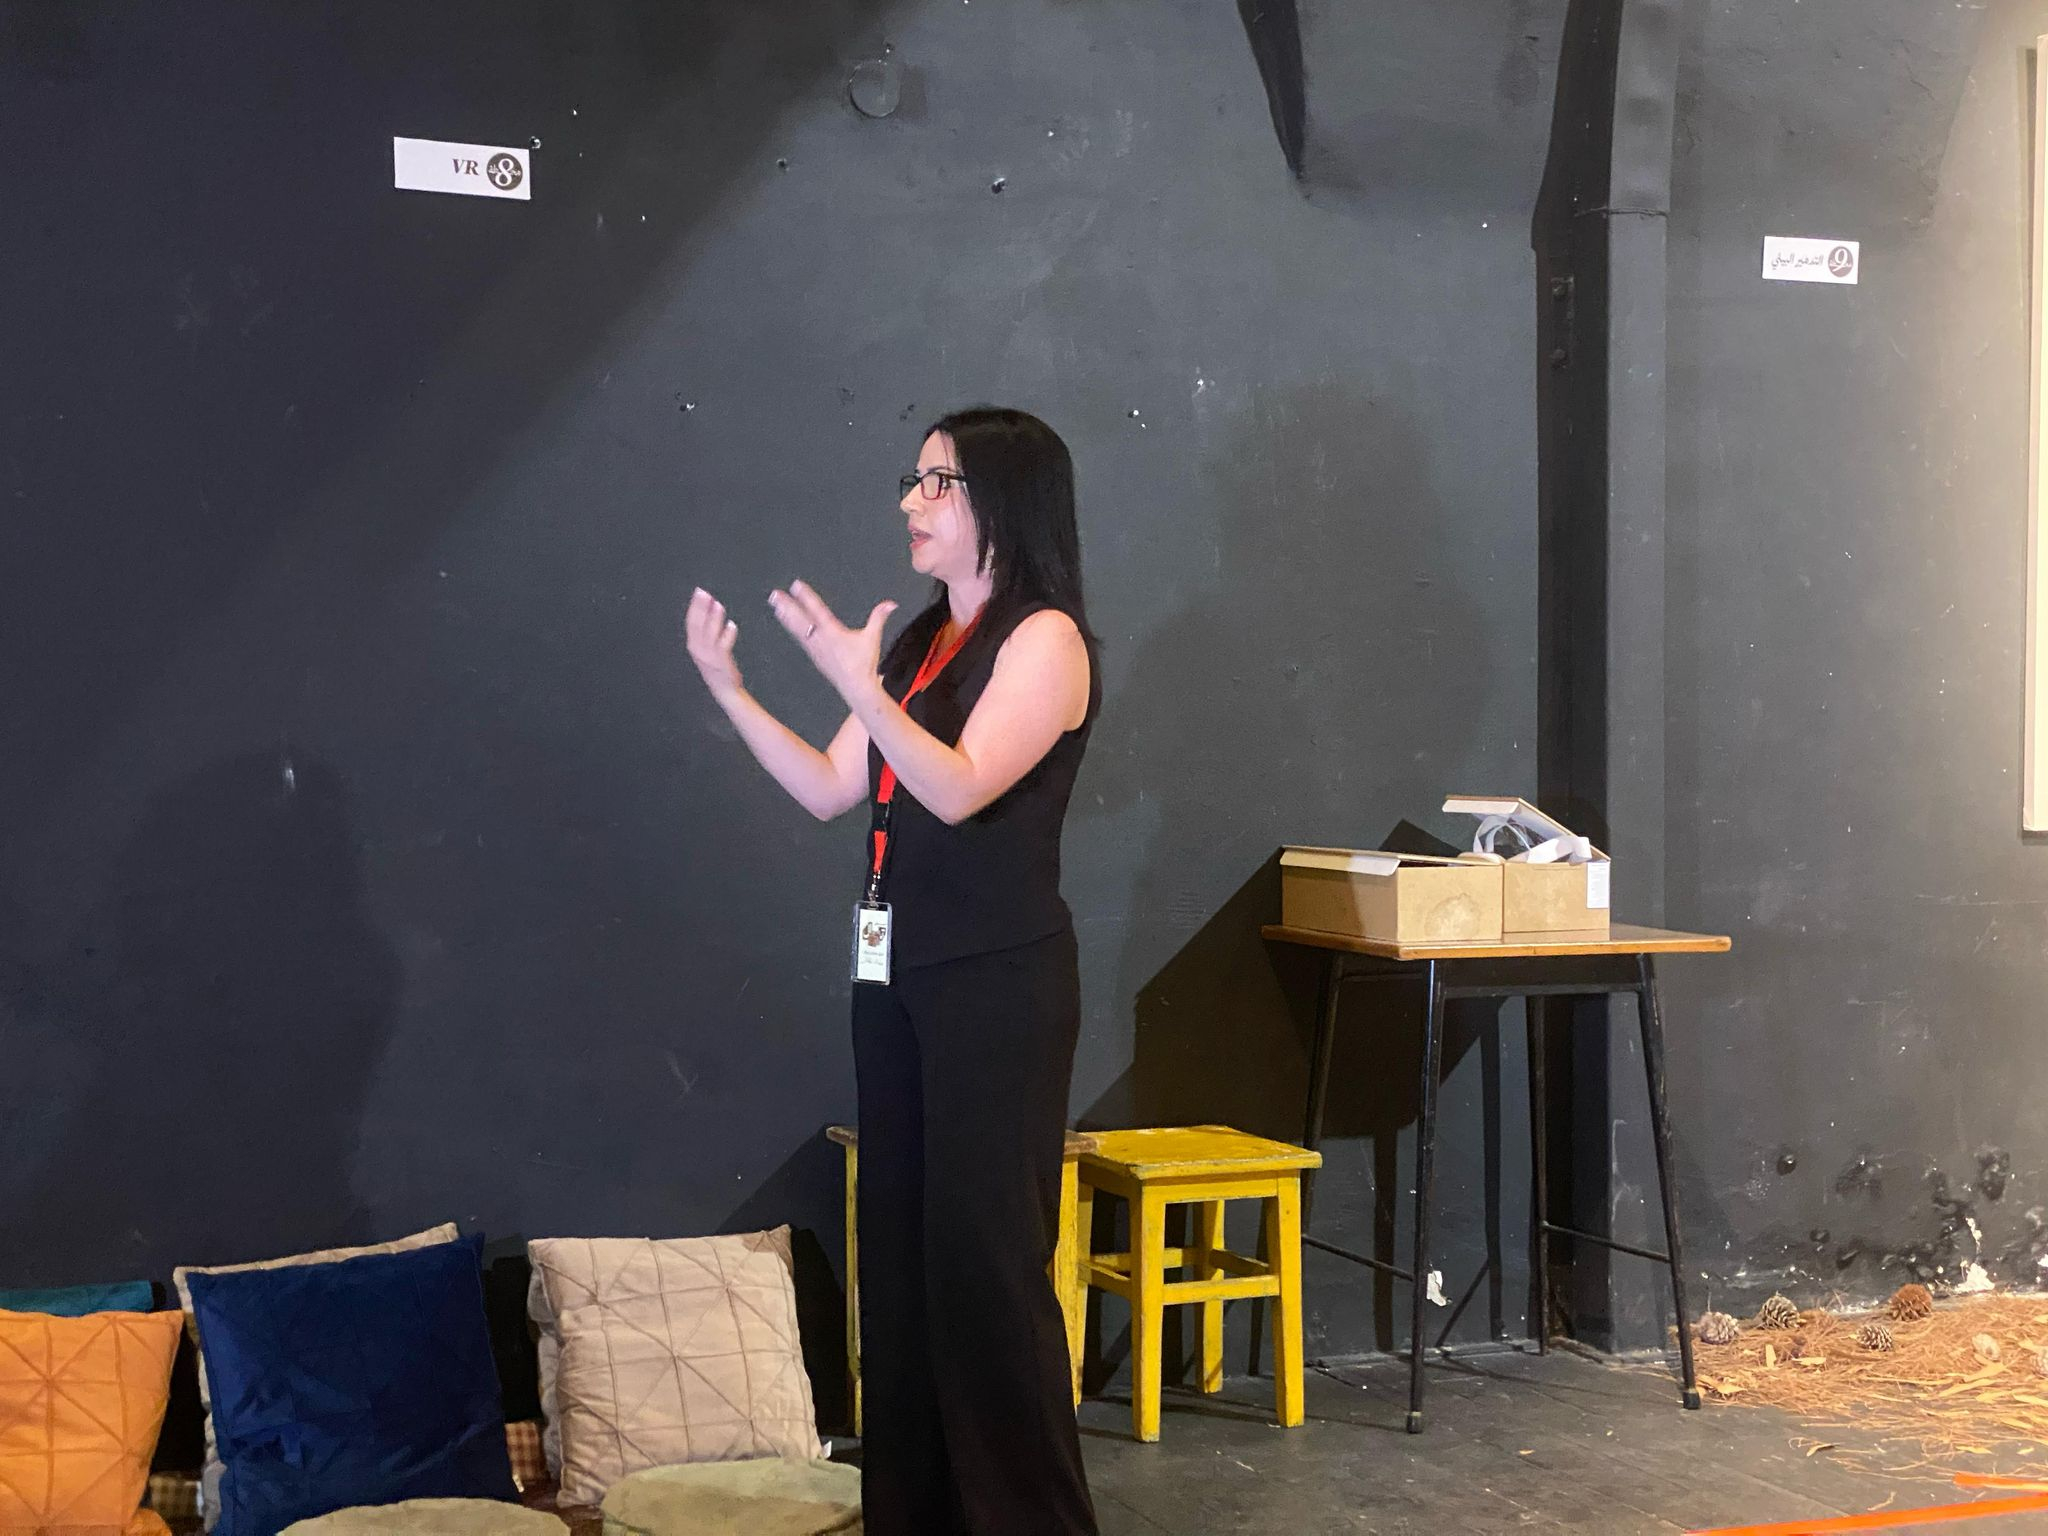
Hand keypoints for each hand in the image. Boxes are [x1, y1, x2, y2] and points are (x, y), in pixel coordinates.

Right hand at [684, 587, 744, 699]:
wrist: (725, 689)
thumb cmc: (718, 668)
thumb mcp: (706, 649)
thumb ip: (706, 632)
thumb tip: (709, 608)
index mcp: (694, 645)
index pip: (691, 622)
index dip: (694, 606)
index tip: (698, 592)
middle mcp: (699, 650)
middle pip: (697, 625)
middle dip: (700, 608)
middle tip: (704, 593)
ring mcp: (709, 656)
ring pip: (709, 634)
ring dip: (713, 619)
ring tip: (718, 605)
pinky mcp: (721, 662)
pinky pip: (723, 646)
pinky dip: (727, 635)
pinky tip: (732, 625)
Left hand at [769, 579, 896, 703]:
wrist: (855, 686)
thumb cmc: (863, 663)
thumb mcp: (873, 638)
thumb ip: (879, 617)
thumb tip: (891, 604)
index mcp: (833, 632)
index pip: (818, 610)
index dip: (806, 597)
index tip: (796, 585)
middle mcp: (820, 639)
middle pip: (801, 619)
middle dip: (788, 606)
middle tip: (775, 595)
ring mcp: (814, 648)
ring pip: (797, 628)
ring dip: (785, 616)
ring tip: (775, 605)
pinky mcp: (813, 655)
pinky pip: (799, 638)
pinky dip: (791, 628)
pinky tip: (786, 622)